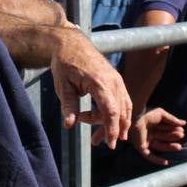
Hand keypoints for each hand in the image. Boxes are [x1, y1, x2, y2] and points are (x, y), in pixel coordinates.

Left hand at [50, 29, 131, 147]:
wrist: (71, 43)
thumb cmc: (65, 63)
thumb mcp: (62, 86)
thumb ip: (68, 106)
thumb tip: (69, 125)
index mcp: (99, 81)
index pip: (110, 109)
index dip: (111, 128)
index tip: (110, 143)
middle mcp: (112, 80)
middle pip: (119, 111)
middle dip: (113, 129)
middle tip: (100, 143)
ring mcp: (117, 79)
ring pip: (124, 106)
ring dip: (118, 123)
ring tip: (106, 137)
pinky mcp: (117, 79)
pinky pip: (124, 99)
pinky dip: (122, 112)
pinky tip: (118, 125)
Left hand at [128, 107, 185, 165]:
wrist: (135, 118)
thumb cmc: (146, 114)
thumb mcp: (161, 114)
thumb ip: (172, 119)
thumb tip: (184, 123)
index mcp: (153, 125)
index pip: (166, 129)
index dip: (174, 130)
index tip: (182, 130)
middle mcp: (150, 134)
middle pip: (164, 137)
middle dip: (173, 137)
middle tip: (181, 136)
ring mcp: (146, 141)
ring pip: (160, 146)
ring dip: (169, 147)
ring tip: (178, 147)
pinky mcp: (141, 148)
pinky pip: (149, 156)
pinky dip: (157, 160)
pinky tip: (166, 162)